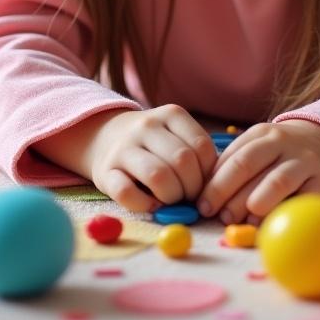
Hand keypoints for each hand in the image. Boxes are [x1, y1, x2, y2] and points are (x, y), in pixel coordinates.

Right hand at [85, 105, 217, 212]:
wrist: (105, 136)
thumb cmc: (154, 143)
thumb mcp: (176, 134)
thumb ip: (196, 153)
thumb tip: (214, 186)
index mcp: (171, 114)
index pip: (202, 147)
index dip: (208, 173)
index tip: (203, 184)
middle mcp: (147, 126)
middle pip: (182, 161)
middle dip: (192, 188)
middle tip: (188, 196)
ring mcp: (124, 147)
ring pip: (158, 176)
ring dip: (171, 197)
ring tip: (171, 200)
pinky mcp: (105, 172)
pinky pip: (127, 193)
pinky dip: (144, 205)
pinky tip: (151, 205)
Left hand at [196, 119, 319, 224]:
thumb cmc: (278, 158)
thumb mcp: (258, 150)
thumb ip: (233, 168)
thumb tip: (204, 200)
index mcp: (260, 133)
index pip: (233, 157)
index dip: (215, 183)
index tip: (202, 206)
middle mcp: (282, 142)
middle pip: (249, 164)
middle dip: (228, 192)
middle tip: (220, 217)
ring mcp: (304, 161)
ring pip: (277, 180)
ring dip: (255, 202)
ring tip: (243, 222)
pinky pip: (303, 200)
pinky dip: (285, 214)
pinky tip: (271, 227)